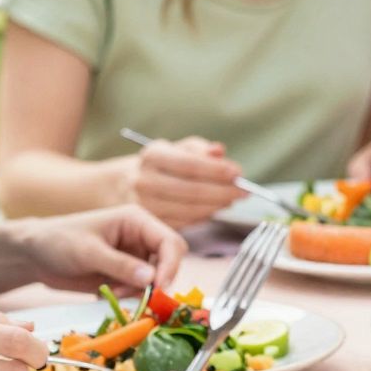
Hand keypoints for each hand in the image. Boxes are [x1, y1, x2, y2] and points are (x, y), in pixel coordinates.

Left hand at [16, 205, 186, 292]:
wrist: (33, 256)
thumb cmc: (57, 242)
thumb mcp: (87, 252)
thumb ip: (120, 265)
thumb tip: (152, 279)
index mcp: (136, 221)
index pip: (170, 242)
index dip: (171, 265)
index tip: (159, 287)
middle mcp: (141, 238)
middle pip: (169, 261)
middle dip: (158, 281)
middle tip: (140, 297)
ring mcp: (134, 257)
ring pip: (156, 279)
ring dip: (139, 291)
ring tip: (111, 292)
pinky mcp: (125, 274)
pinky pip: (140, 289)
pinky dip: (128, 296)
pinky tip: (106, 293)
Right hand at [118, 136, 244, 226]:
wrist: (126, 185)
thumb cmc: (162, 163)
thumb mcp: (177, 148)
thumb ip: (200, 149)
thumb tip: (219, 152)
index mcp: (152, 156)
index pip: (190, 165)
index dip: (217, 171)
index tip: (238, 173)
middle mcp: (144, 181)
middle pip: (193, 191)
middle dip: (224, 191)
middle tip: (245, 191)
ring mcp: (145, 205)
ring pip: (192, 210)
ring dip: (218, 205)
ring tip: (233, 199)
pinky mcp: (152, 223)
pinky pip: (186, 222)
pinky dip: (206, 216)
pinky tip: (216, 208)